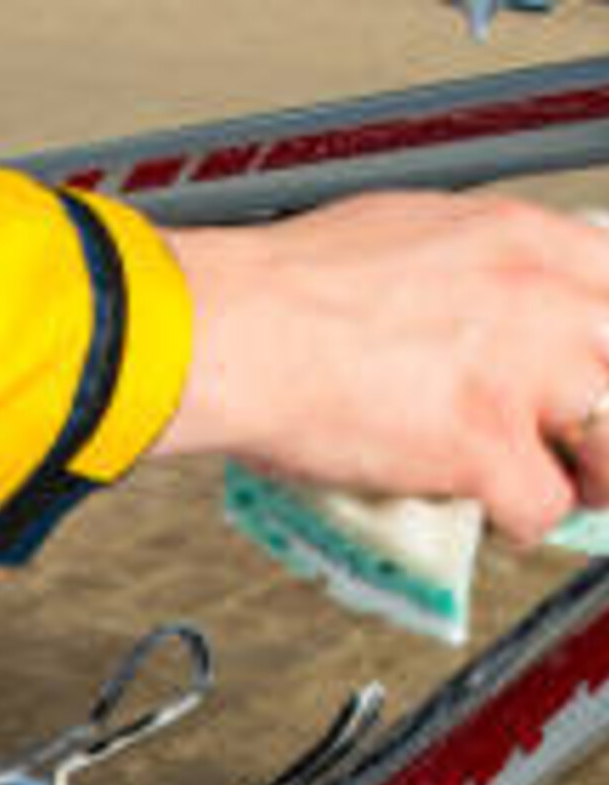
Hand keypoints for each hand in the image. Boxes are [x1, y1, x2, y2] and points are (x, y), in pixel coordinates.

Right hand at [154, 192, 608, 543]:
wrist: (240, 330)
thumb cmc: (288, 288)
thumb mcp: (406, 234)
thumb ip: (463, 269)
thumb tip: (463, 302)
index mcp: (521, 239)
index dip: (602, 340)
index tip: (586, 371)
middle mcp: (540, 301)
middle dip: (603, 411)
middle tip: (573, 437)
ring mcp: (520, 377)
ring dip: (587, 473)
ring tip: (550, 480)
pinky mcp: (484, 448)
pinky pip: (543, 508)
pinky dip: (518, 523)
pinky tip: (488, 513)